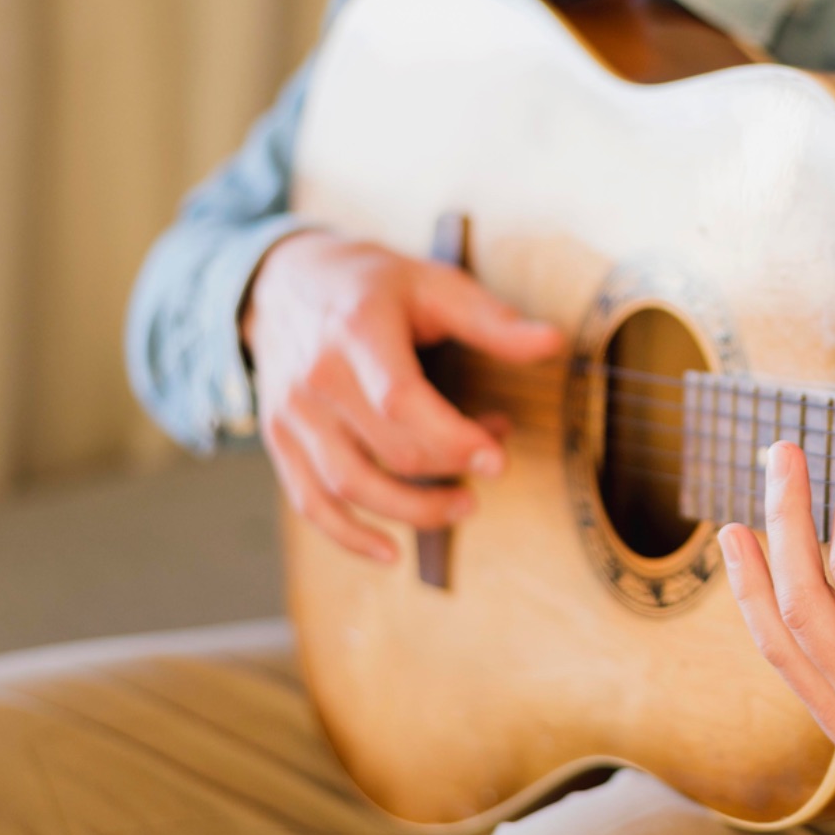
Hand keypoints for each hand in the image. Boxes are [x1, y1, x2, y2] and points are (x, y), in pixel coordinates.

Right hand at [243, 231, 564, 561]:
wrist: (280, 281)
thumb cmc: (370, 285)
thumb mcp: (432, 284)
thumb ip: (492, 321)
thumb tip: (554, 343)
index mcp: (358, 332)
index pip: (402, 400)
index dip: (453, 438)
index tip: (498, 460)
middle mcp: (317, 377)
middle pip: (388, 449)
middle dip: (450, 469)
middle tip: (492, 465)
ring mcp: (293, 414)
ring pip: (350, 485)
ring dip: (413, 511)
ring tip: (464, 507)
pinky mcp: (280, 440)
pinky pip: (310, 502)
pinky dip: (348, 537)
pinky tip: (390, 553)